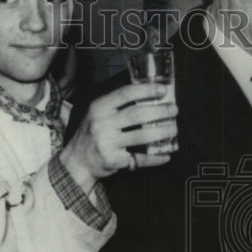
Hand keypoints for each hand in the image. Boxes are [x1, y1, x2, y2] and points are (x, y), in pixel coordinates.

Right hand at [60, 83, 178, 188]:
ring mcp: (108, 143)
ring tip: (173, 130)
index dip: (146, 90)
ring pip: (142, 136)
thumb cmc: (92, 133)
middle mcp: (102, 124)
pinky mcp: (114, 160)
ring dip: (162, 133)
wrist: (77, 161)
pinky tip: (166, 155)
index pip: (125, 93)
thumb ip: (117, 104)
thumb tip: (149, 94)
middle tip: (174, 110)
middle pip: (137, 115)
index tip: (163, 90)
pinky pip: (140, 158)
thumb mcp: (97, 113)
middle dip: (160, 111)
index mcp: (99, 107)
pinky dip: (156, 158)